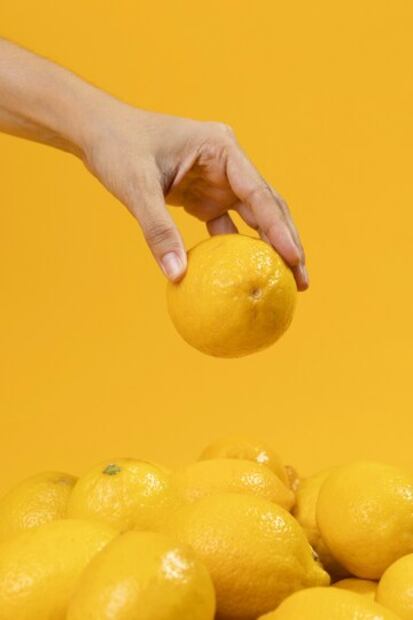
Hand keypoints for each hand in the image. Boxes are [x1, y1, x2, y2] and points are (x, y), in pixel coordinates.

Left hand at [82, 104, 307, 289]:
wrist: (99, 131)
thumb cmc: (118, 148)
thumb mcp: (136, 188)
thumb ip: (158, 231)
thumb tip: (177, 276)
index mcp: (222, 149)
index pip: (259, 194)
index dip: (279, 230)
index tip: (293, 260)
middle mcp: (228, 163)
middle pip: (268, 207)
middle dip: (287, 244)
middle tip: (301, 281)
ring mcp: (218, 179)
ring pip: (254, 218)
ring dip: (268, 249)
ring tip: (284, 282)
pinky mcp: (205, 195)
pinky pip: (227, 226)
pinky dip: (236, 250)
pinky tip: (243, 275)